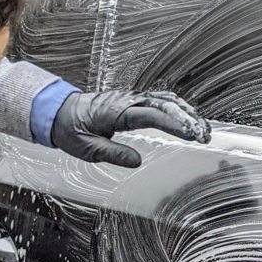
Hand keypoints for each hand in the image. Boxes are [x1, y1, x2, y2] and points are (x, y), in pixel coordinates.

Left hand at [51, 89, 210, 167]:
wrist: (56, 111)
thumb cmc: (70, 129)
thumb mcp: (86, 148)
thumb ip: (113, 153)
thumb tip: (137, 161)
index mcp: (117, 111)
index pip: (152, 115)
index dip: (174, 124)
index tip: (191, 134)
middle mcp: (127, 101)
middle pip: (166, 104)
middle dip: (189, 118)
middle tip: (205, 136)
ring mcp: (131, 99)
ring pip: (166, 100)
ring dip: (187, 112)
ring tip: (203, 130)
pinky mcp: (132, 102)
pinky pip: (159, 101)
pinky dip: (177, 109)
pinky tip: (188, 120)